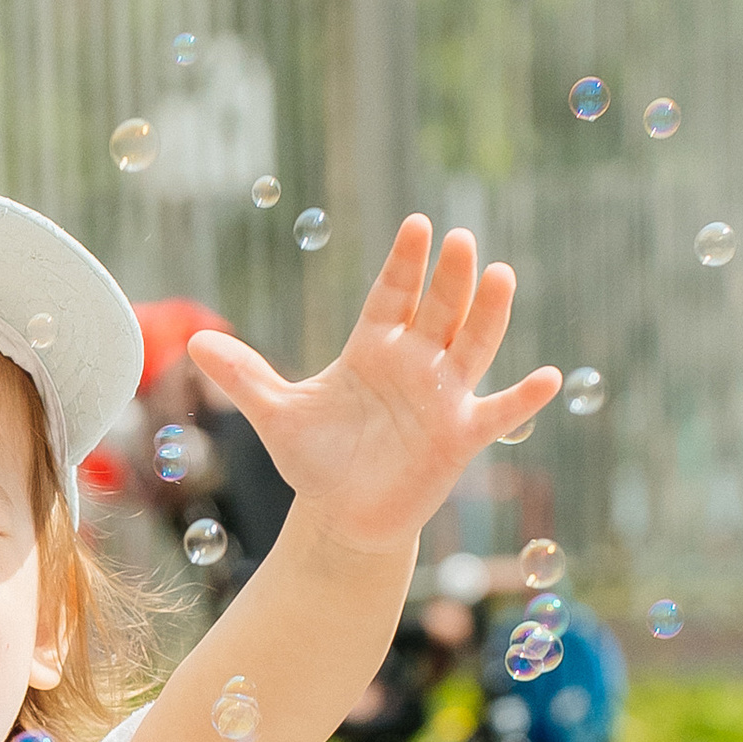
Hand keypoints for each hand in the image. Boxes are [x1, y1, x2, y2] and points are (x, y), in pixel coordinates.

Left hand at [188, 219, 559, 558]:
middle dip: (450, 277)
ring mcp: (443, 396)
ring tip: (501, 277)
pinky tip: (549, 377)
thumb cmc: (316, 459)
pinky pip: (497, 412)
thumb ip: (245, 376)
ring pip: (473, 346)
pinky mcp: (460, 436)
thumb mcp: (278, 414)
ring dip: (489, 315)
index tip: (416, 225)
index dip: (405, 263)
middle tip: (461, 239)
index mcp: (374, 347)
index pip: (393, 294)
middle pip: (439, 309)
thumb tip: (193, 341)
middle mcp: (416, 362)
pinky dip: (523, 397)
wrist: (342, 516)